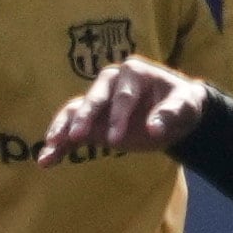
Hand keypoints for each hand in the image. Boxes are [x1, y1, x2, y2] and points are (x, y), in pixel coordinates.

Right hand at [38, 58, 206, 166]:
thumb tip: (154, 128)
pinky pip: (69, 128)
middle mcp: (110, 82)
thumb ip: (171, 114)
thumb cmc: (181, 104)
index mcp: (134, 73)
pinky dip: (58, 144)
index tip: (115, 140)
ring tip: (51, 146)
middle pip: (93, 99)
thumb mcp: (185, 106)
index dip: (118, 117)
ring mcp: (97, 100)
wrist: (174, 113)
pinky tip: (47, 160)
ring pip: (74, 111)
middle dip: (85, 118)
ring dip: (62, 129)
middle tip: (77, 137)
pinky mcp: (89, 120)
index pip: (123, 96)